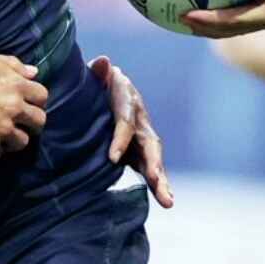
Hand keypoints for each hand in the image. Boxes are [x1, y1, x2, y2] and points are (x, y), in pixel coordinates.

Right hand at [0, 52, 48, 160]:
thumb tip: (33, 72)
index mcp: (16, 86)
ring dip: (14, 139)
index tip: (28, 104)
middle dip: (32, 123)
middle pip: (39, 122)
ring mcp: (3, 129)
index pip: (42, 96)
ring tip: (2, 136)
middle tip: (21, 124)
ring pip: (22, 142)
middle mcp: (14, 109)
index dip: (36, 101)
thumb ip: (14, 65)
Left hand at [89, 56, 173, 208]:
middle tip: (156, 180)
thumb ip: (97, 72)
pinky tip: (165, 200)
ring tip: (168, 200)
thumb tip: (103, 63)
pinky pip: (149, 167)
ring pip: (155, 158)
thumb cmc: (96, 83)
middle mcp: (140, 119)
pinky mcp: (140, 150)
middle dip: (154, 163)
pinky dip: (157, 183)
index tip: (112, 158)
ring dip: (161, 179)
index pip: (125, 122)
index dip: (121, 139)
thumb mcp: (96, 76)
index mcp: (127, 100)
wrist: (103, 89)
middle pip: (150, 143)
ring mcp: (143, 136)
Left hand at [181, 0, 264, 37]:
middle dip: (206, 27)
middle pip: (232, 30)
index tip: (185, 15)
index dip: (207, 21)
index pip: (233, 22)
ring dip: (215, 23)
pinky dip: (227, 12)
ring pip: (238, 25)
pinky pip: (245, 13)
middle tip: (181, 20)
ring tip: (191, 18)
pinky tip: (211, 4)